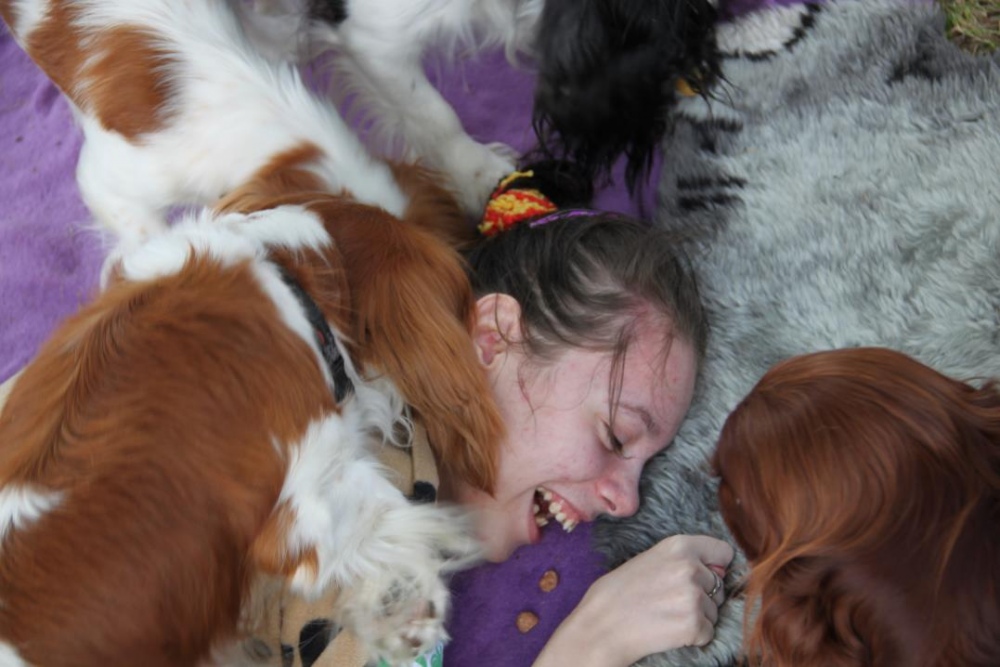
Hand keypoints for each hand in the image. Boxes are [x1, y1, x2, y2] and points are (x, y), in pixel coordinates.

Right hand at [533, 535, 733, 666]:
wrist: (599, 626)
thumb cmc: (617, 593)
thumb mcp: (649, 560)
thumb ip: (682, 560)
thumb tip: (719, 570)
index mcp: (679, 545)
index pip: (723, 552)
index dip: (716, 566)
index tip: (704, 576)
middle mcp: (690, 568)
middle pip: (719, 585)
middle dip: (703, 596)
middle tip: (670, 602)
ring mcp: (694, 597)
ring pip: (714, 611)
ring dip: (697, 617)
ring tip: (666, 616)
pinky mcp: (694, 625)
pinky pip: (708, 632)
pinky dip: (693, 637)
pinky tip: (668, 631)